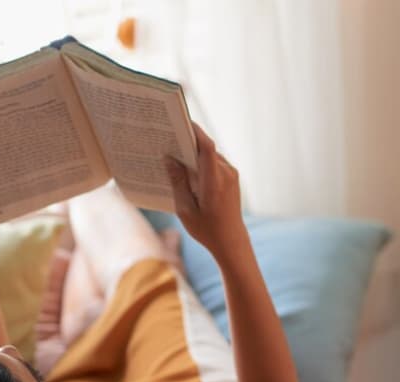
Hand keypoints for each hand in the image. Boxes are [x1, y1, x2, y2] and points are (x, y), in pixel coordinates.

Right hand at [165, 123, 246, 256]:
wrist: (231, 242)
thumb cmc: (207, 229)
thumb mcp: (185, 208)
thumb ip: (178, 182)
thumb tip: (170, 158)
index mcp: (214, 181)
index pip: (206, 147)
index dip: (194, 131)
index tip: (180, 121)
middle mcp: (226, 174)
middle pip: (206, 149)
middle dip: (188, 142)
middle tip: (168, 137)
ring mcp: (231, 175)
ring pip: (210, 156)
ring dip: (194, 154)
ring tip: (174, 153)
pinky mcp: (231, 178)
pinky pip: (214, 164)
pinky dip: (201, 163)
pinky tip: (187, 169)